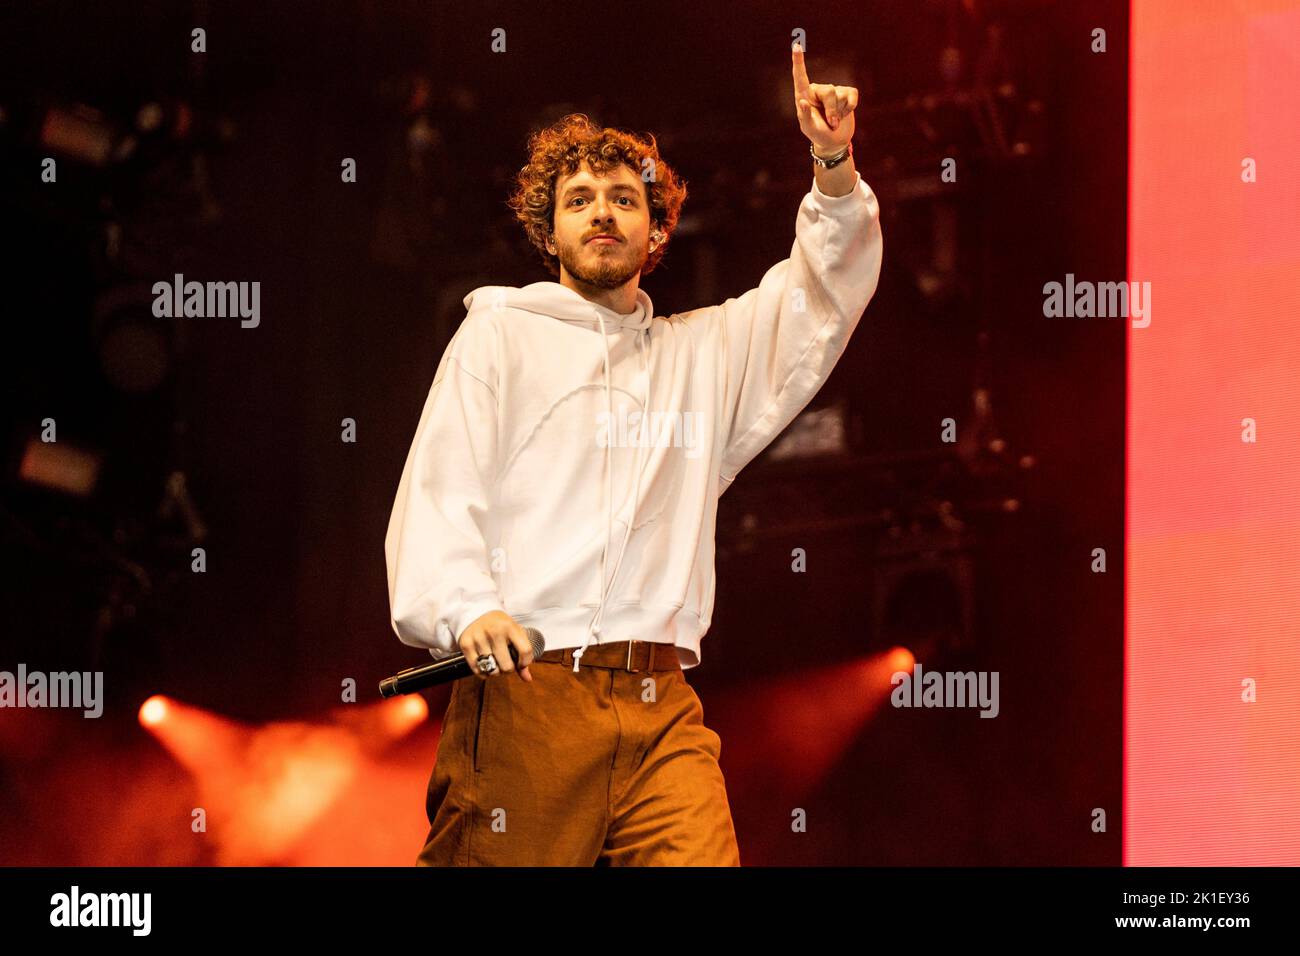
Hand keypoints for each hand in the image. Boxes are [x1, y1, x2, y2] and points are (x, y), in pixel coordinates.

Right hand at [459, 610, 533, 681]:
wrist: (476, 612)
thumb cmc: (499, 624)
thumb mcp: (514, 632)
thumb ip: (522, 654)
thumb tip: (527, 678)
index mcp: (510, 627)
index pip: (525, 651)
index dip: (525, 662)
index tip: (521, 663)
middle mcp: (494, 632)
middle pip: (507, 666)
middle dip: (508, 669)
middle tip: (506, 663)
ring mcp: (479, 638)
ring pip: (492, 670)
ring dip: (495, 671)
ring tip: (495, 662)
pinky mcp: (466, 645)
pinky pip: (478, 670)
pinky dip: (483, 672)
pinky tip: (486, 665)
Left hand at [792, 40, 856, 154]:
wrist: (835, 141)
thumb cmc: (818, 134)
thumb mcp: (809, 128)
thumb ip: (805, 116)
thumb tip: (802, 101)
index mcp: (804, 95)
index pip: (800, 77)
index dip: (798, 61)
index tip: (796, 46)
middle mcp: (818, 90)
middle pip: (829, 92)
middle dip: (832, 111)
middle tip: (830, 123)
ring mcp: (834, 90)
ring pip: (840, 95)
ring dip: (839, 113)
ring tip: (834, 121)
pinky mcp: (847, 93)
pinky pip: (852, 96)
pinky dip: (850, 108)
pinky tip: (845, 113)